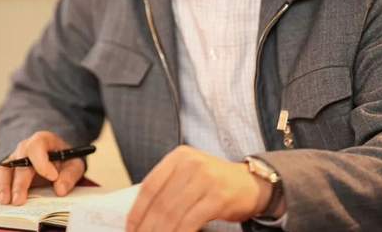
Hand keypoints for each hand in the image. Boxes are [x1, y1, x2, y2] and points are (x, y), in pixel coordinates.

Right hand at [0, 131, 85, 205]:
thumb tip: (60, 189)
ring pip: (2, 168)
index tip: (52, 177)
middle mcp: (25, 147)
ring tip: (5, 201)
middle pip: (19, 161)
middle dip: (19, 182)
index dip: (43, 162)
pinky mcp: (4, 169)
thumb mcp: (74, 164)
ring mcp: (12, 157)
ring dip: (2, 185)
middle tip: (19, 200)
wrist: (53, 157)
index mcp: (43, 140)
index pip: (38, 146)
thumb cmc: (63, 160)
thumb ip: (70, 175)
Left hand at [126, 145, 277, 231]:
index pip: (149, 186)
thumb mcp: (189, 175)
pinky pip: (190, 221)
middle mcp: (191, 163)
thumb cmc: (214, 184)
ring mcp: (205, 179)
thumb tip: (140, 218)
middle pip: (160, 202)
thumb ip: (167, 188)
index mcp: (179, 157)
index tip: (131, 229)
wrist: (250, 184)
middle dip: (147, 228)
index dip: (137, 212)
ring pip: (173, 213)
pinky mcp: (217, 196)